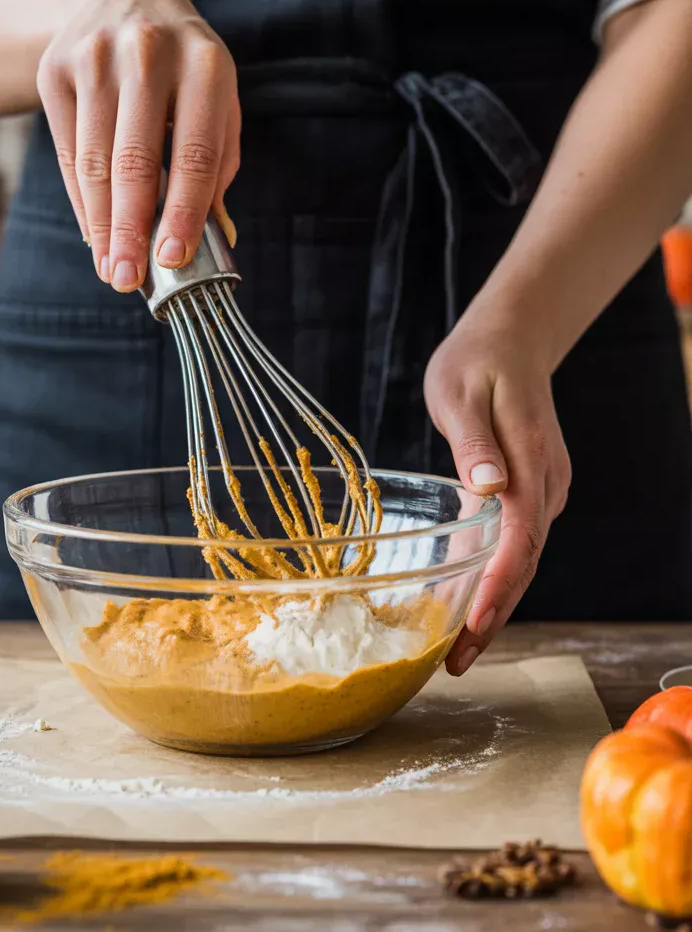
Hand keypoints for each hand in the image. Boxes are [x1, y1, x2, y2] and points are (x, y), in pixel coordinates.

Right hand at [36, 0, 240, 290]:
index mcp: (204, 62)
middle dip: (131, 229)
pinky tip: (94, 234)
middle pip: (135, 160)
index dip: (184, 211)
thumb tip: (216, 238)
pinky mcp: (55, 70)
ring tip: (112, 268)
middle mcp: (147, 52)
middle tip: (130, 279)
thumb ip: (217, 165)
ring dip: (103, 226)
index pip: (195, 151)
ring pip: (94, 162)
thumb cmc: (182, 70)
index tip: (174, 257)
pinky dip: (82, 201)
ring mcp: (94, 57)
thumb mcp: (215, 101)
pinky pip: (66, 153)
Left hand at [423, 312, 570, 675]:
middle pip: (525, 563)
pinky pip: (520, 544)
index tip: (473, 627)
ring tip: (460, 651)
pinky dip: (499, 578)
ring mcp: (545, 487)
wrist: (511, 338)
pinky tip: (472, 603)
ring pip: (524, 559)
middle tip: (457, 664)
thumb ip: (473, 441)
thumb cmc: (477, 361)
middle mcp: (546, 483)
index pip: (520, 539)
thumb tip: (488, 486)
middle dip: (494, 617)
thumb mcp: (460, 393)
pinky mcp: (535, 489)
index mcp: (530, 462)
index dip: (497, 587)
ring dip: (496, 605)